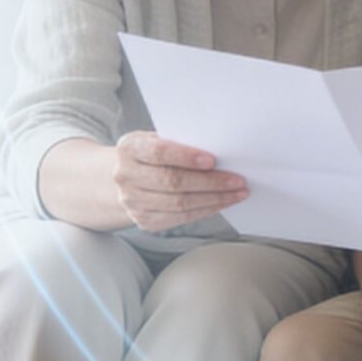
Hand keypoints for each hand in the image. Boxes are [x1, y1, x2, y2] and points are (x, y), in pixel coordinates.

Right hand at [110, 131, 244, 233]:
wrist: (124, 177)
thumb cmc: (149, 153)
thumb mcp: (156, 139)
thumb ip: (178, 143)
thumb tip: (218, 151)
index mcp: (129, 149)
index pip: (158, 153)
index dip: (186, 157)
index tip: (212, 160)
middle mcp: (126, 177)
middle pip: (172, 182)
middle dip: (209, 182)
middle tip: (237, 180)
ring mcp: (133, 202)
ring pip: (179, 204)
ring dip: (214, 199)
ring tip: (237, 193)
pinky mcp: (144, 221)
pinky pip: (180, 218)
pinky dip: (205, 210)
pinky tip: (222, 203)